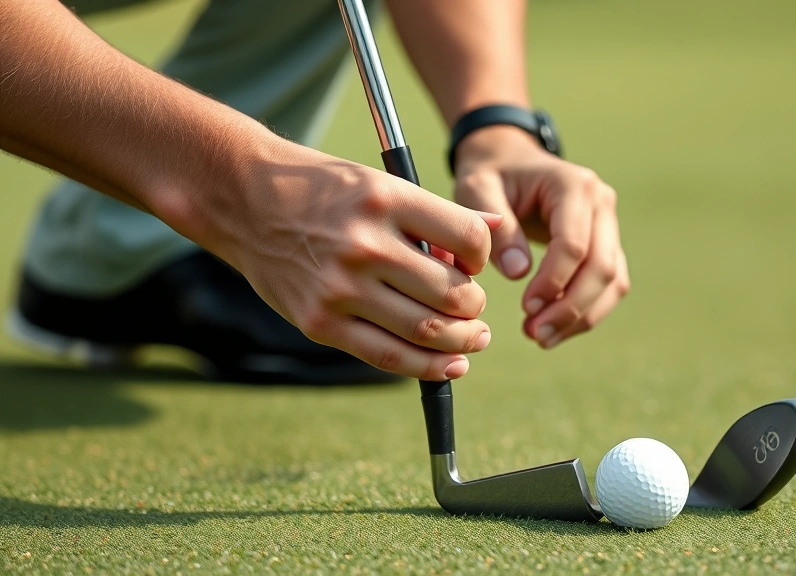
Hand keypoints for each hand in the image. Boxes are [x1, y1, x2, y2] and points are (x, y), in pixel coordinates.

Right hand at [200, 141, 501, 380]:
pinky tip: (451, 365)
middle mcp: (366, 244)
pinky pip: (388, 357)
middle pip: (452, 291)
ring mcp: (341, 288)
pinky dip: (428, 368)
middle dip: (475, 306)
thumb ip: (438, 213)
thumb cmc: (323, 189)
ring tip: (474, 338)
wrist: (244, 199)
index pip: (467, 237)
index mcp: (386, 199)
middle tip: (474, 308)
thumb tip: (498, 231)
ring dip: (463, 340)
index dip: (483, 256)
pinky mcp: (320, 322)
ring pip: (427, 330)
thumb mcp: (380, 180)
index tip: (473, 263)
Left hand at [452, 126, 629, 347]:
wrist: (508, 161)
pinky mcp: (607, 244)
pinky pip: (609, 285)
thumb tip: (518, 273)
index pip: (573, 243)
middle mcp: (601, 202)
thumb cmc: (490, 177)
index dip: (552, 282)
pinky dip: (586, 312)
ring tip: (541, 338)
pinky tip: (554, 330)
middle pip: (601, 266)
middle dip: (570, 307)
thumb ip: (497, 230)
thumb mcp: (478, 192)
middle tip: (534, 334)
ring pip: (612, 281)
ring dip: (582, 317)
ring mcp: (609, 224)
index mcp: (573, 185)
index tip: (525, 308)